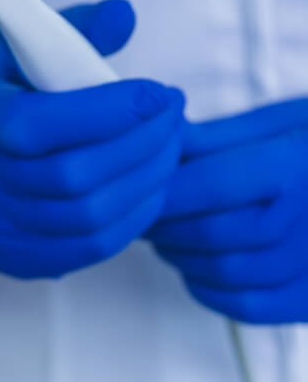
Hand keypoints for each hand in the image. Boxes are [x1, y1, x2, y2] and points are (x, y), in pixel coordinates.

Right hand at [0, 0, 184, 278]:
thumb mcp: (17, 52)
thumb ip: (73, 30)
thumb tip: (125, 13)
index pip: (46, 123)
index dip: (113, 110)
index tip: (160, 92)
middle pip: (76, 175)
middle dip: (143, 144)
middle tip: (174, 117)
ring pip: (90, 217)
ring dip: (146, 181)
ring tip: (170, 148)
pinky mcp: (18, 257)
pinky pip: (90, 248)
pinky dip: (133, 218)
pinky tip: (150, 186)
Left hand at [147, 98, 307, 323]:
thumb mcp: (275, 122)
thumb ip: (214, 138)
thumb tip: (158, 146)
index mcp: (296, 165)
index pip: (212, 184)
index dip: (165, 191)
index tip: (136, 188)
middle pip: (211, 233)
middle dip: (162, 225)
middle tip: (141, 213)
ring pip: (223, 272)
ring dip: (178, 255)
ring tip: (163, 235)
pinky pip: (248, 306)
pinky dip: (207, 287)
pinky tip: (194, 265)